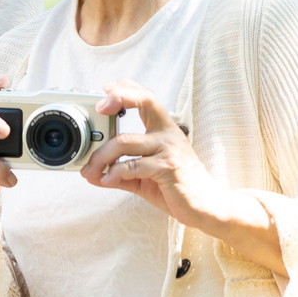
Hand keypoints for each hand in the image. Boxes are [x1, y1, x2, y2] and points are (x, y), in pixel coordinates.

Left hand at [82, 80, 281, 272]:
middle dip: (118, 99)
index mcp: (164, 130)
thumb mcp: (145, 175)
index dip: (126, 89)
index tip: (106, 90)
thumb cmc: (177, 186)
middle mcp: (168, 134)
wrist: (206, 207)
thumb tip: (92, 173)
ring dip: (100, 156)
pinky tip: (106, 180)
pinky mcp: (168, 167)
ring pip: (125, 141)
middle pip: (144, 101)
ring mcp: (169, 149)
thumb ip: (121, 170)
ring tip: (90, 170)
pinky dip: (114, 173)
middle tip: (98, 110)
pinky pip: (133, 166)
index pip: (147, 98)